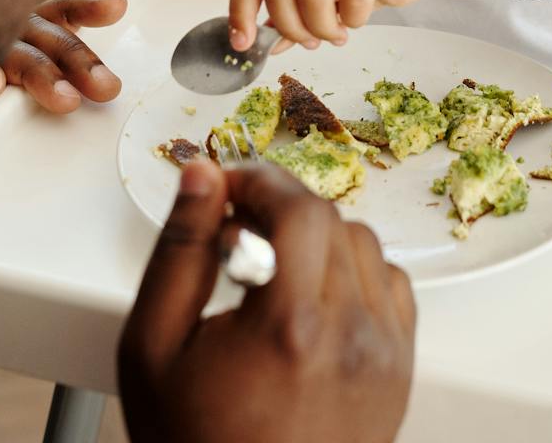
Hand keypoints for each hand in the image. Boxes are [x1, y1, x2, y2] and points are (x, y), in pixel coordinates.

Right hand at [0, 0, 126, 234]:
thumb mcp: (24, 56)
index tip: (118, 5)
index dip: (87, 8)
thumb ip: (53, 26)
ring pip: (11, 59)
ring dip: (39, 76)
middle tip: (106, 87)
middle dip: (77, 59)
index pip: (59, 13)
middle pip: (43, 39)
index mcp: (23, 30)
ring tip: (66, 100)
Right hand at [118, 160, 414, 442]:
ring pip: (365, 247)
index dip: (259, 181)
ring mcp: (382, 355)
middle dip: (281, 208)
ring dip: (318, 239)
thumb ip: (178, 253)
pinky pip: (391, 288)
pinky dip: (354, 276)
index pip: (298, 208)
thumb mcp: (153, 347)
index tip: (229, 187)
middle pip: (331, 220)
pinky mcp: (398, 371)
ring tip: (271, 268)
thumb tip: (202, 180)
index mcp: (288, 327)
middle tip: (238, 227)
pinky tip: (312, 298)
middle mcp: (349, 337)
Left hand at [228, 0, 427, 52]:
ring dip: (324, 29)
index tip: (243, 45)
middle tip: (311, 42)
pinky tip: (358, 18)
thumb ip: (292, 15)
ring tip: (338, 35)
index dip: (240, 14)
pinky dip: (353, 20)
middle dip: (291, 27)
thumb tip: (268, 44)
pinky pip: (351, 0)